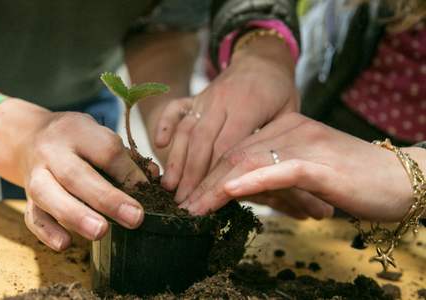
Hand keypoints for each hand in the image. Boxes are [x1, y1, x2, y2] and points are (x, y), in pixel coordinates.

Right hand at [19, 112, 147, 250]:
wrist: (28, 138)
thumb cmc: (76, 140)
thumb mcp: (98, 135)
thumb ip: (124, 157)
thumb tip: (152, 178)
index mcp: (76, 131)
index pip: (105, 150)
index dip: (129, 172)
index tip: (147, 190)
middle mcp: (52, 152)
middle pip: (76, 175)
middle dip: (107, 199)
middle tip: (134, 218)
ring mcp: (35, 175)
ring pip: (49, 195)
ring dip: (76, 216)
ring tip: (100, 232)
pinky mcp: (27, 198)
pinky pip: (33, 216)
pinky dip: (47, 232)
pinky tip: (65, 243)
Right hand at [156, 36, 298, 202]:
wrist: (263, 59)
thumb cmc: (280, 94)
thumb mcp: (290, 115)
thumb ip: (275, 144)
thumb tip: (267, 181)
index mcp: (248, 107)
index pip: (226, 147)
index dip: (214, 175)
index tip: (207, 199)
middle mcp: (222, 101)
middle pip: (201, 142)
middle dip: (190, 175)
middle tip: (182, 202)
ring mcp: (205, 98)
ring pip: (186, 130)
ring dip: (175, 159)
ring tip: (167, 186)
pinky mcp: (195, 97)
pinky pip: (175, 109)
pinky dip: (164, 124)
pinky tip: (158, 143)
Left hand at [180, 113, 418, 222]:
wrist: (400, 179)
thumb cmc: (351, 179)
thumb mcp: (302, 174)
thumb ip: (273, 176)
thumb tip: (236, 191)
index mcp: (285, 126)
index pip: (237, 148)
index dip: (209, 173)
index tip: (191, 196)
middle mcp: (291, 128)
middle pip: (236, 154)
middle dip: (205, 182)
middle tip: (184, 207)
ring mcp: (305, 143)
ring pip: (249, 161)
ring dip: (217, 187)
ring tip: (196, 208)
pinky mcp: (320, 164)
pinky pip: (278, 170)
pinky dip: (251, 181)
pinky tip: (228, 192)